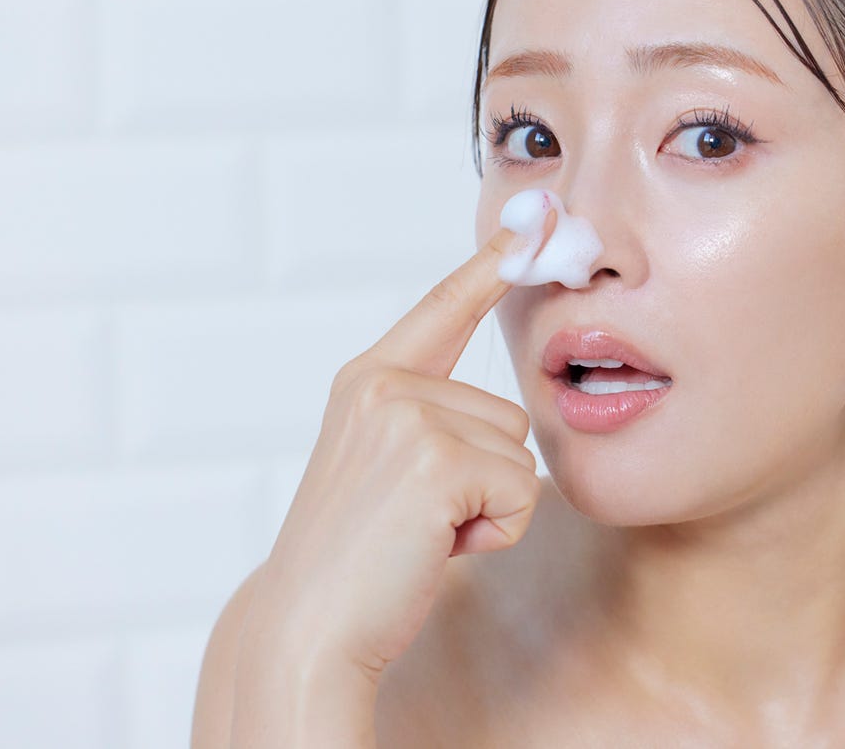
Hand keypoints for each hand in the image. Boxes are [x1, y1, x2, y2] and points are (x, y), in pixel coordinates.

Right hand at [253, 206, 556, 685]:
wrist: (309, 628)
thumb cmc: (357, 559)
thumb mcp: (381, 466)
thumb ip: (424, 420)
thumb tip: (499, 415)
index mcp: (368, 380)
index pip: (441, 307)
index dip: (489, 265)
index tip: (535, 217)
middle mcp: (384, 384)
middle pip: (507, 411)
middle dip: (484, 476)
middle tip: (418, 518)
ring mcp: (407, 417)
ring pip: (517, 451)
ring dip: (488, 505)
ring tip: (422, 532)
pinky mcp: (436, 461)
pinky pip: (520, 490)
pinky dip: (495, 531)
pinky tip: (436, 547)